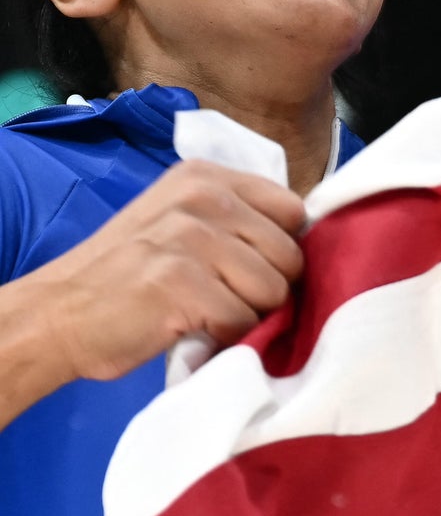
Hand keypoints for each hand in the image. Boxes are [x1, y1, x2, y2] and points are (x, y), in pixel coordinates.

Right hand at [27, 159, 305, 384]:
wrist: (56, 314)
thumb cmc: (127, 276)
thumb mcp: (179, 223)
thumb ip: (237, 222)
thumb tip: (310, 245)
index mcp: (206, 177)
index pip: (293, 210)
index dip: (281, 250)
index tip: (250, 268)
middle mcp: (201, 198)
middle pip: (290, 255)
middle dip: (268, 288)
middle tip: (222, 298)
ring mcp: (190, 238)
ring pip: (273, 291)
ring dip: (247, 315)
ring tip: (204, 312)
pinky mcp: (181, 282)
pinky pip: (242, 321)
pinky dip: (224, 338)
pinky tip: (190, 328)